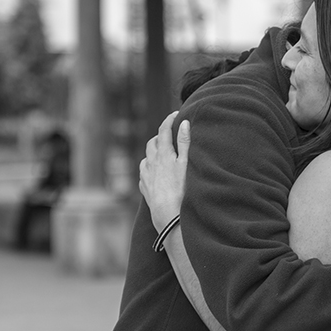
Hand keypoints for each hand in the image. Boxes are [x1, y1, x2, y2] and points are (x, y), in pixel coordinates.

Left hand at [139, 111, 190, 232]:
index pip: (164, 130)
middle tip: (170, 136)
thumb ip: (185, 142)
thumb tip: (184, 123)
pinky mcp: (144, 187)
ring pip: (147, 157)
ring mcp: (145, 174)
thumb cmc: (182, 189)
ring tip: (163, 154)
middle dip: (160, 136)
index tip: (175, 114)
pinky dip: (150, 167)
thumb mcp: (187, 164)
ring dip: (154, 152)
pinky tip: (156, 172)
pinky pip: (144, 172)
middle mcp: (151, 161)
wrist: (168, 215)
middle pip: (153, 142)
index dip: (169, 120)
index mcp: (163, 153)